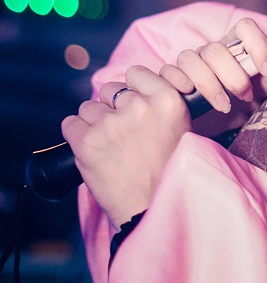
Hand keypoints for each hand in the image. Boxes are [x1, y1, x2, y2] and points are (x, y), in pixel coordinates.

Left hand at [62, 65, 191, 230]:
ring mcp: (111, 123)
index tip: (132, 106)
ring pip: (88, 107)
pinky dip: (75, 135)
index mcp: (167, 101)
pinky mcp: (87, 141)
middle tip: (120, 134)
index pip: (136, 73)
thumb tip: (132, 90)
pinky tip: (90, 150)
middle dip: (111, 108)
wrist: (151, 209)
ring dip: (93, 123)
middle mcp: (140, 107)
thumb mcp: (180, 129)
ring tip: (108, 147)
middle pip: (110, 90)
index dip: (131, 90)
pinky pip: (70, 124)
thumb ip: (159, 105)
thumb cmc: (167, 173)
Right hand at [158, 16, 266, 129]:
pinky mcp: (171, 76)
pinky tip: (192, 99)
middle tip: (246, 95)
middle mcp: (212, 50)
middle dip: (233, 75)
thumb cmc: (243, 103)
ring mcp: (190, 61)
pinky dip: (181, 85)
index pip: (245, 27)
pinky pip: (170, 72)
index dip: (258, 45)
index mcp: (236, 46)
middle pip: (216, 48)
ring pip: (191, 59)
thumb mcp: (263, 92)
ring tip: (224, 106)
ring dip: (209, 85)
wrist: (218, 126)